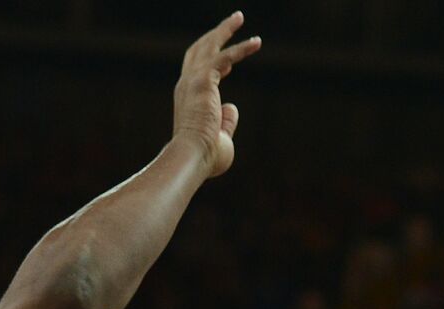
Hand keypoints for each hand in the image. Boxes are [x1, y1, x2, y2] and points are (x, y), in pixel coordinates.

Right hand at [172, 11, 260, 177]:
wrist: (192, 157)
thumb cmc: (205, 156)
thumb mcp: (220, 138)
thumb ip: (226, 122)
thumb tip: (233, 107)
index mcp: (188, 99)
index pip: (198, 72)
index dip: (214, 63)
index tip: (229, 63)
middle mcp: (186, 85)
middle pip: (199, 50)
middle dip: (216, 34)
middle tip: (233, 21)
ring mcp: (192, 81)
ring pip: (209, 46)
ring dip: (225, 29)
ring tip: (239, 16)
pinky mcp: (203, 80)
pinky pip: (225, 57)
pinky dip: (241, 48)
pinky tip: (256, 42)